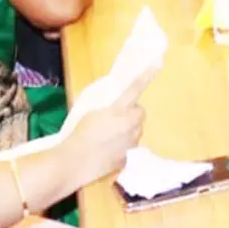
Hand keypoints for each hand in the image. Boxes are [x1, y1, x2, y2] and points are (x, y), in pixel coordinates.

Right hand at [63, 65, 154, 182]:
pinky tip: (105, 152)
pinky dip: (120, 148)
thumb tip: (113, 109)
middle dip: (131, 114)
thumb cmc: (77, 134)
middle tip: (114, 118)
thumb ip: (106, 109)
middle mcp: (130, 125)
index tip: (157, 64)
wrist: (72, 163)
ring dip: (127, 131)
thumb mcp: (90, 113)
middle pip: (139, 114)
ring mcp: (130, 143)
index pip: (135, 89)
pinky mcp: (127, 158)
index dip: (146, 76)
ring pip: (135, 131)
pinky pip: (128, 149)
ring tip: (107, 137)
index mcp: (119, 110)